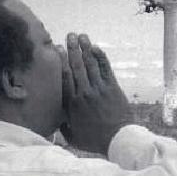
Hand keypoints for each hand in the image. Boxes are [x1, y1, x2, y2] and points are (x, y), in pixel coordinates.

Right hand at [57, 33, 131, 155]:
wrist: (118, 139)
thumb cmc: (94, 140)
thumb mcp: (73, 137)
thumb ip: (63, 127)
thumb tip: (58, 121)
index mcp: (72, 103)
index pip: (65, 77)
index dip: (61, 61)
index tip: (58, 49)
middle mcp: (84, 92)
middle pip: (76, 66)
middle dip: (72, 49)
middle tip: (69, 35)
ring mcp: (99, 88)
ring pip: (90, 64)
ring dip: (85, 48)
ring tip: (81, 36)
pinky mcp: (112, 87)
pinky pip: (105, 68)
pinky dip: (101, 57)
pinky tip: (96, 48)